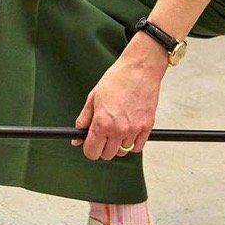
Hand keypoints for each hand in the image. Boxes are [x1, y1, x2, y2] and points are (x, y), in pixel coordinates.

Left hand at [73, 37, 166, 160]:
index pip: (92, 152)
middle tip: (104, 134)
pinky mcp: (147, 127)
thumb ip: (84, 120)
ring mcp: (134, 129)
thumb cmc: (117, 79)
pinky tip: (130, 130)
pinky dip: (133, 142)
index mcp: (102, 123)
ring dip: (119, 144)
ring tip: (119, 127)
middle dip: (103, 147)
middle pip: (107, 155)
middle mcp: (118, 129)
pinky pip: (138, 147)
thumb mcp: (93, 98)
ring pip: (123, 151)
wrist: (140, 69)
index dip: (89, 148)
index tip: (91, 143)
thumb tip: (77, 137)